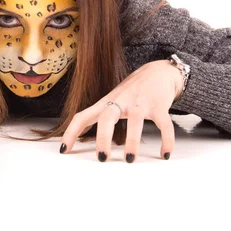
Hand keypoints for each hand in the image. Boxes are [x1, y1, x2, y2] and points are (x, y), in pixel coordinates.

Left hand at [60, 59, 183, 161]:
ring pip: (136, 121)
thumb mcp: (113, 100)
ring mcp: (141, 103)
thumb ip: (100, 115)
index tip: (64, 150)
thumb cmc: (132, 90)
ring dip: (132, 141)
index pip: (83, 116)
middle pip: (107, 117)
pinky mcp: (159, 105)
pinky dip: (166, 140)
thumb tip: (82, 136)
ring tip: (130, 160)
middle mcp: (122, 102)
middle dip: (102, 138)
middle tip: (102, 158)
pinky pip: (163, 124)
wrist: (159, 71)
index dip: (71, 132)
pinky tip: (165, 154)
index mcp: (107, 103)